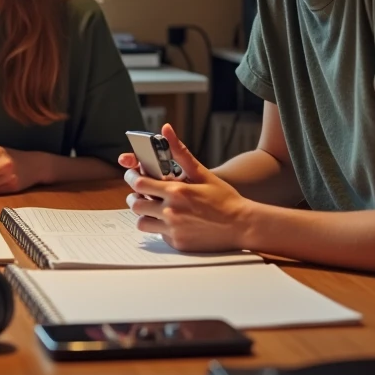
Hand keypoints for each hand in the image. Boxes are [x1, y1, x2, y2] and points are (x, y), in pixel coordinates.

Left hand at [123, 124, 253, 251]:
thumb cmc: (224, 198)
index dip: (131, 178)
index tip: (132, 175)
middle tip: (140, 194)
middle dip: (134, 197)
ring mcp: (174, 230)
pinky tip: (171, 221)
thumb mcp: (202, 173)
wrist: (242, 225)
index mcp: (176, 191)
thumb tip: (165, 130)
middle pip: (135, 204)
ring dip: (143, 215)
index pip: (139, 184)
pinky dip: (159, 228)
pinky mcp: (178, 243)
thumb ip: (180, 153)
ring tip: (152, 209)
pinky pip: (158, 235)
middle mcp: (172, 211)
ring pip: (141, 223)